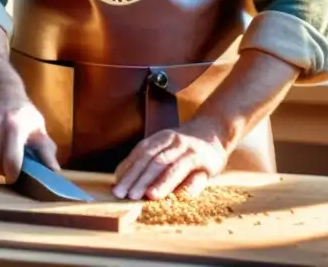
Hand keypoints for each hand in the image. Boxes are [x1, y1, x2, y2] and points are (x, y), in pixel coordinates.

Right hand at [0, 89, 58, 182]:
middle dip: (5, 170)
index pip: (11, 162)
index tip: (16, 177)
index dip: (13, 175)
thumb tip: (55, 172)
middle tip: (13, 165)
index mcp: (14, 126)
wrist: (4, 96)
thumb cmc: (25, 116)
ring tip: (5, 154)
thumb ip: (46, 152)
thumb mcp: (39, 130)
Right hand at [112, 119, 227, 200]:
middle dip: (140, 180)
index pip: (177, 169)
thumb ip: (195, 184)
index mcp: (195, 154)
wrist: (208, 130)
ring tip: (118, 190)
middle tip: (126, 196)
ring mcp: (166, 136)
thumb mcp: (209, 173)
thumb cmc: (208, 160)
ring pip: (144, 154)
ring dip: (129, 173)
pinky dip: (128, 162)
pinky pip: (139, 148)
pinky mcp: (156, 135)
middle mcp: (179, 142)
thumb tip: (179, 196)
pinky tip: (119, 176)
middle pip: (157, 161)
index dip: (163, 183)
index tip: (149, 196)